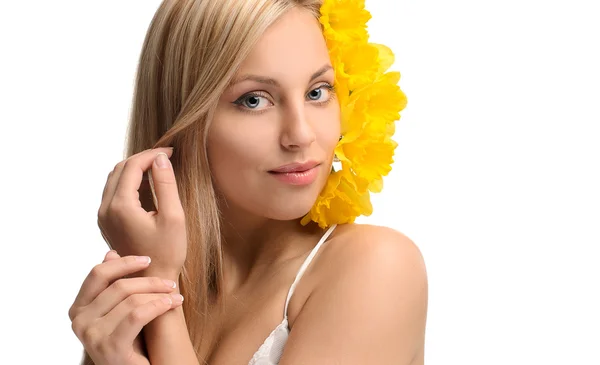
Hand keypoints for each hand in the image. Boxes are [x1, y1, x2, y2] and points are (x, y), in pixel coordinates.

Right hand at [69, 250, 183, 364]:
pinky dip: (159, 306)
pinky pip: (138, 315)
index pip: (98, 274)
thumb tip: (110, 253)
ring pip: (131, 299)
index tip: (148, 260)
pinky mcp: (110, 347)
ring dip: (159, 294)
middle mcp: (79, 322)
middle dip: (150, 281)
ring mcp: (91, 336)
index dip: (124, 263)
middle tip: (171, 283)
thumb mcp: (120, 310)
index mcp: (78, 309)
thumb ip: (112, 285)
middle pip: (119, 286)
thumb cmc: (130, 342)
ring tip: (176, 296)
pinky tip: (172, 304)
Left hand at [98, 148, 186, 275]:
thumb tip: (161, 159)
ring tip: (158, 167)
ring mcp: (103, 216)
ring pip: (114, 179)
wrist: (150, 281)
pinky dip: (129, 181)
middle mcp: (106, 209)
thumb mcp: (174, 217)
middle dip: (142, 158)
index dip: (151, 155)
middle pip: (120, 169)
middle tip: (165, 157)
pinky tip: (147, 184)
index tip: (171, 152)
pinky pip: (113, 192)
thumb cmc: (167, 253)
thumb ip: (166, 185)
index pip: (132, 166)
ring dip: (134, 169)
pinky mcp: (106, 222)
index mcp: (121, 206)